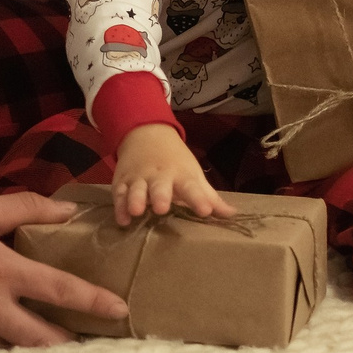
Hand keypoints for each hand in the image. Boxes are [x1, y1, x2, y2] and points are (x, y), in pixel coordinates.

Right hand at [0, 192, 131, 347]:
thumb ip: (26, 208)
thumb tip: (67, 211)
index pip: (58, 290)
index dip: (93, 302)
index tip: (119, 310)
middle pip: (42, 339)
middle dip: (70, 342)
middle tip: (90, 340)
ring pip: (12, 349)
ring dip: (34, 346)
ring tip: (53, 340)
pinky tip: (5, 334)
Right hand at [112, 123, 231, 226]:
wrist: (146, 133)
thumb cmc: (175, 161)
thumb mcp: (193, 175)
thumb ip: (209, 197)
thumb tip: (233, 215)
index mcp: (181, 175)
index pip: (191, 187)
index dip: (198, 199)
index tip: (205, 211)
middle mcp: (159, 176)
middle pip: (160, 186)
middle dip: (160, 196)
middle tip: (161, 208)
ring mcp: (139, 178)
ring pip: (136, 189)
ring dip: (136, 199)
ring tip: (137, 211)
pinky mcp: (122, 181)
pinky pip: (119, 193)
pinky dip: (119, 206)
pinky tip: (122, 219)